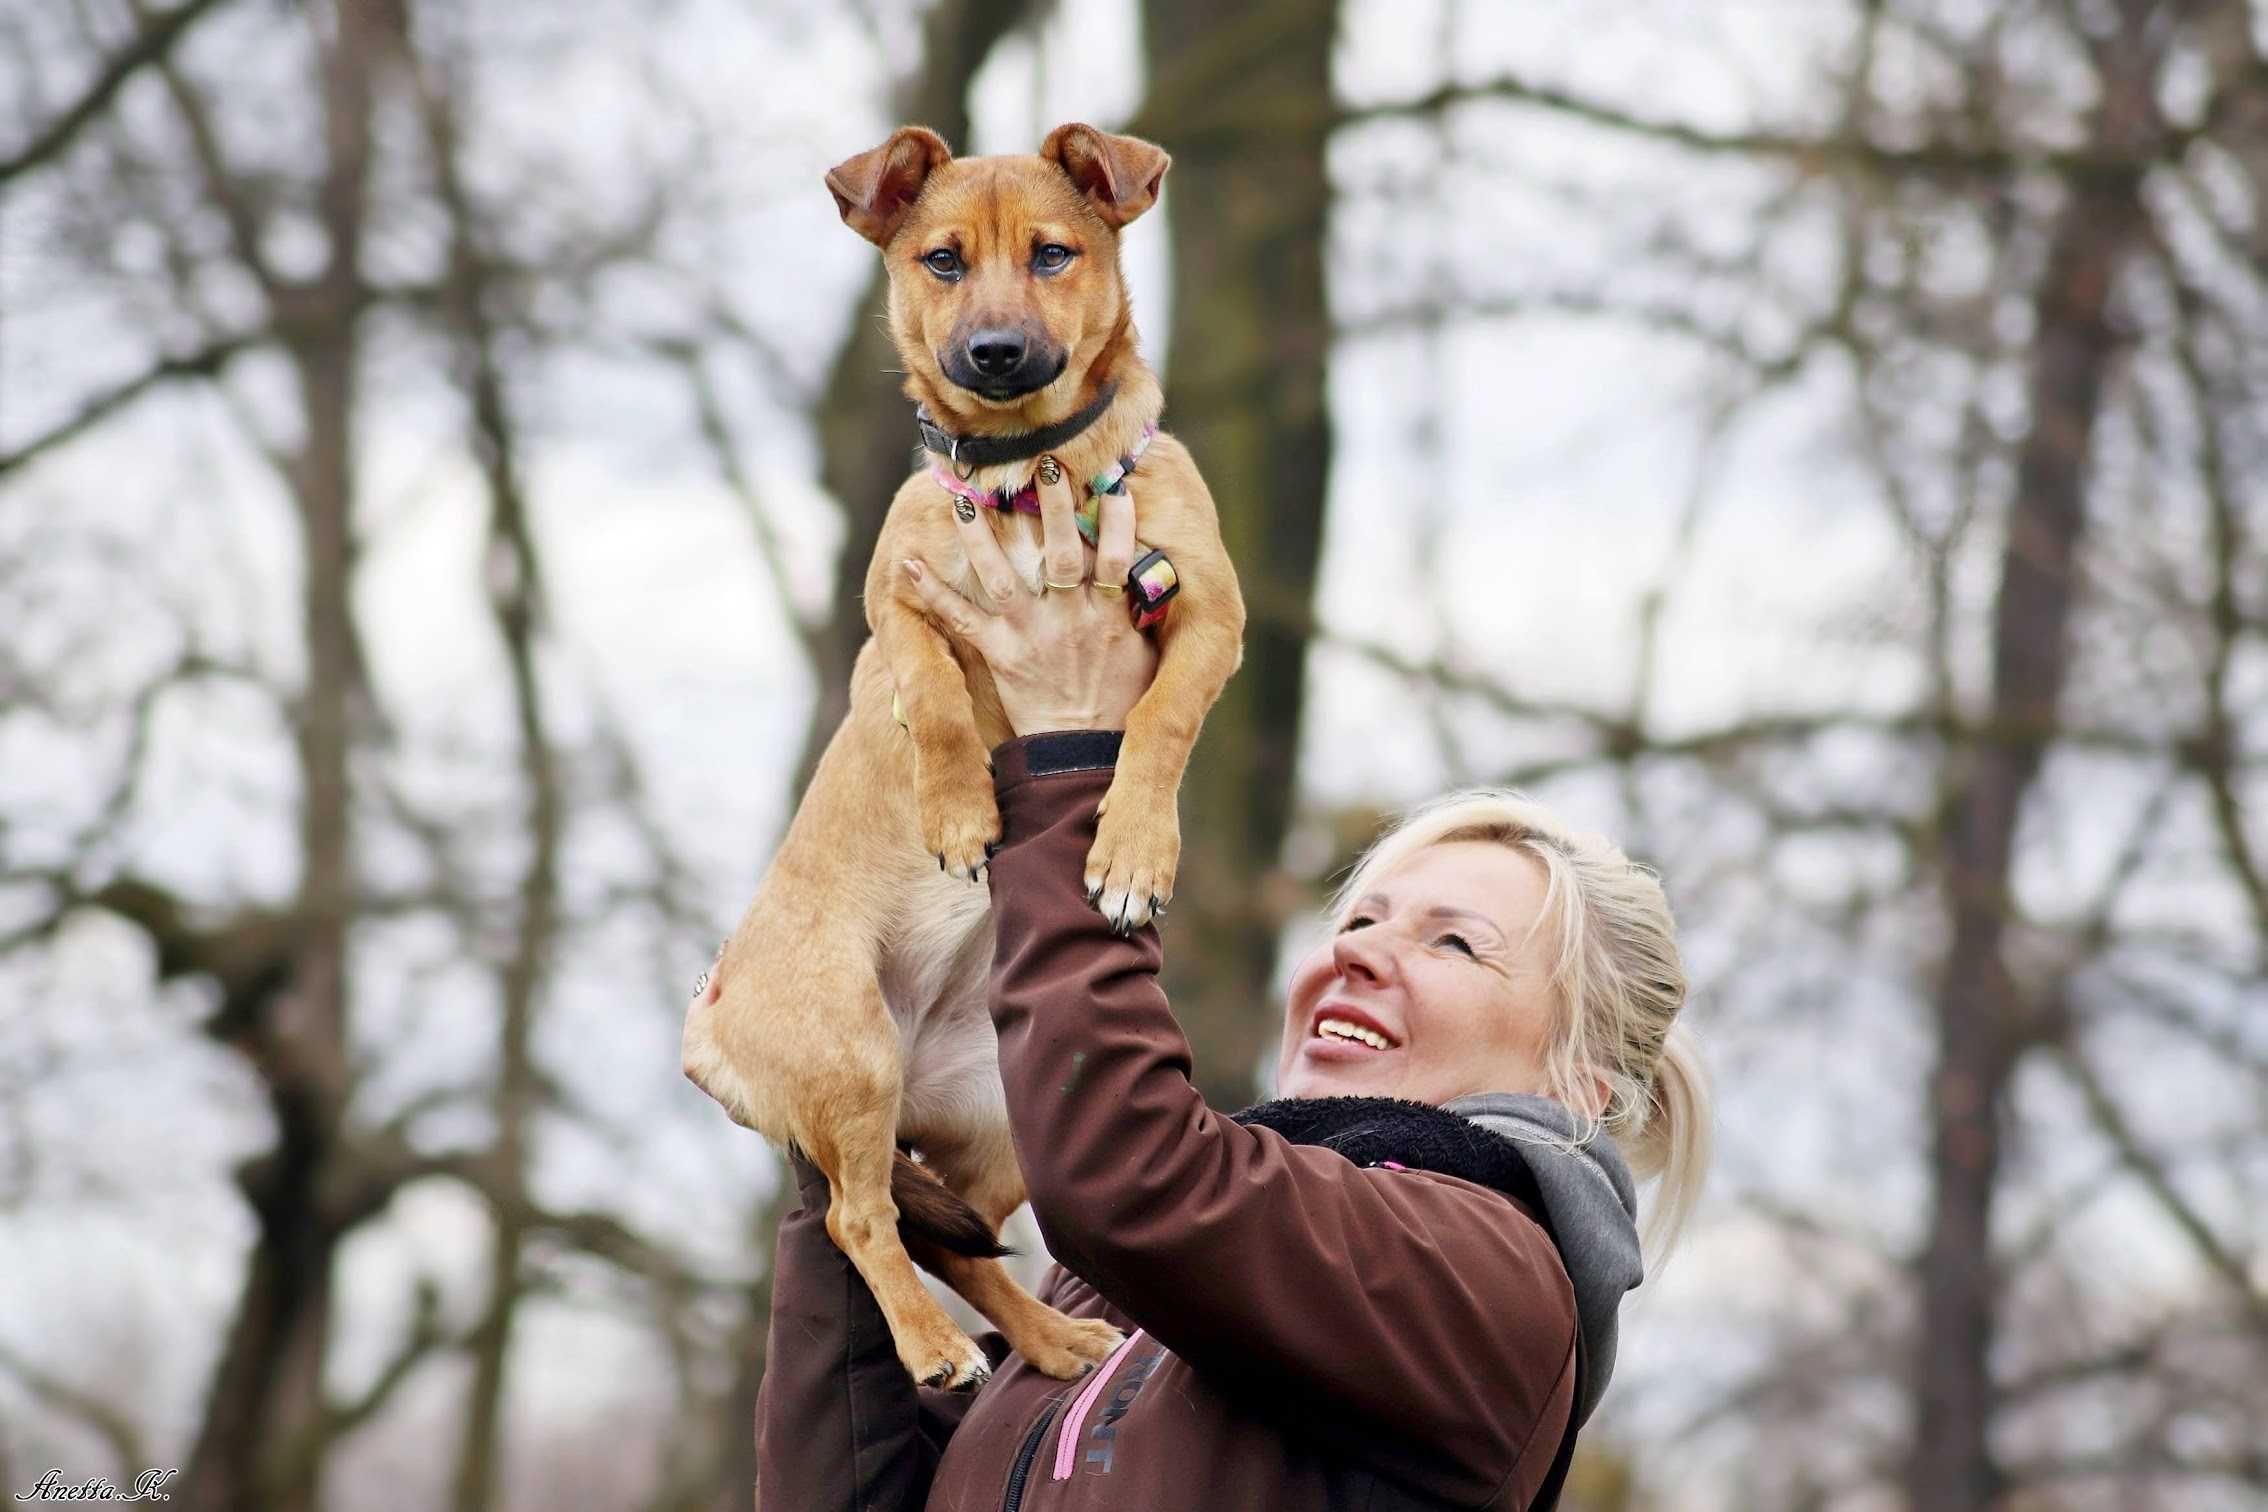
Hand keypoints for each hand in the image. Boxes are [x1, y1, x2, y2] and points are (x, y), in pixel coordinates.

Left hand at [903, 460, 1158, 736]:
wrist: (1083, 751)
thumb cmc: (1119, 699)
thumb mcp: (1145, 652)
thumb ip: (1140, 607)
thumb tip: (1152, 565)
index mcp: (1108, 615)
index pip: (1115, 554)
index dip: (1117, 516)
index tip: (1113, 479)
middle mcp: (1068, 617)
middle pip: (1060, 550)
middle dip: (1052, 505)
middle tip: (1043, 463)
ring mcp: (1030, 633)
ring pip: (1002, 574)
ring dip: (980, 534)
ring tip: (963, 495)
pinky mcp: (999, 653)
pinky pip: (961, 618)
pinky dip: (933, 592)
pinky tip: (909, 562)